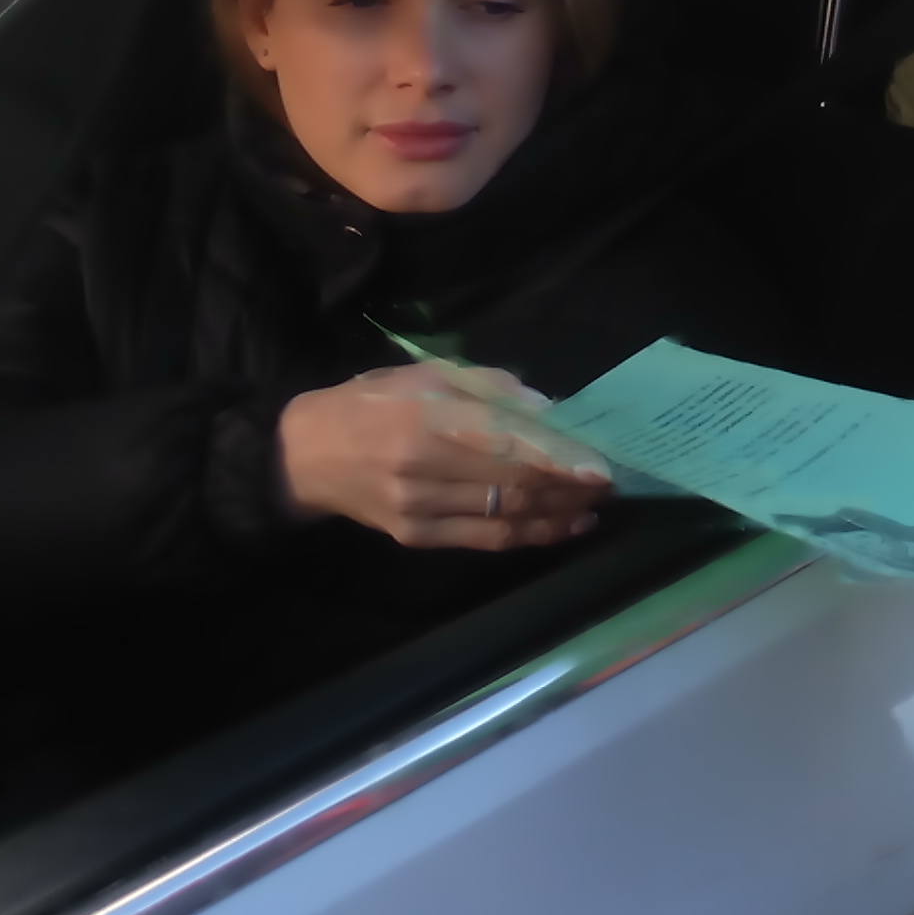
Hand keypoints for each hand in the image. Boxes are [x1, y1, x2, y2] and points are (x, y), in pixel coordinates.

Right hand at [276, 363, 609, 551]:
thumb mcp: (423, 375)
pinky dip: (531, 535)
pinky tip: (563, 527)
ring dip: (559, 513)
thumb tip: (548, 408)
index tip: (599, 464)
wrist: (305, 455)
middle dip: (569, 485)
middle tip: (608, 481)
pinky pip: (486, 539)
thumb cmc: (370, 403)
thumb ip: (487, 386)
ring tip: (595, 505)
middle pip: (514, 482)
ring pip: (507, 515)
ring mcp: (419, 508)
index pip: (507, 443)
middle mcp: (422, 466)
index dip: (558, 458)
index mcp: (425, 417)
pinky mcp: (417, 536)